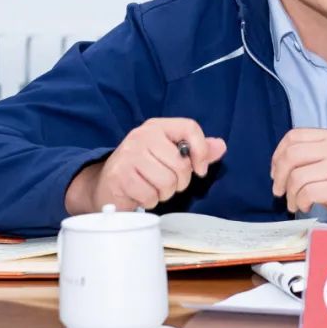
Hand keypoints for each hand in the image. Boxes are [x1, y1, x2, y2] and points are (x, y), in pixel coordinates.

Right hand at [65, 118, 226, 214]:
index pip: (190, 127)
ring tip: (153, 188)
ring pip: (167, 182)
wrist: (105, 184)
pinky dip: (150, 200)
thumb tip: (221, 146)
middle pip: (180, 164)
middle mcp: (142, 136)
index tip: (200, 169)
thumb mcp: (170, 155)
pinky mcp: (120, 176)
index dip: (201, 151)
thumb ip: (197, 151)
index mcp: (157, 127)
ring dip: (164, 193)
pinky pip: (150, 195)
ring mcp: (129, 155)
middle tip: (168, 183)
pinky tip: (141, 194)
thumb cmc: (143, 169)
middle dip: (179, 182)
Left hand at [270, 129, 326, 224]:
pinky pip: (307, 193)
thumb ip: (309, 154)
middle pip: (292, 155)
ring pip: (297, 177)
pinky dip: (301, 203)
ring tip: (294, 203)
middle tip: (279, 192)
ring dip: (291, 194)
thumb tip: (277, 164)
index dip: (278, 154)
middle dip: (279, 176)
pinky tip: (306, 207)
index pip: (295, 135)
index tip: (276, 172)